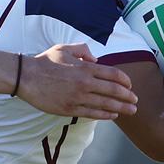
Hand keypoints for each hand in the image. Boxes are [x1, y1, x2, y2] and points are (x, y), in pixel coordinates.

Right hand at [20, 44, 137, 119]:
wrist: (26, 77)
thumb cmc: (44, 62)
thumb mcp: (64, 49)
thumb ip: (82, 51)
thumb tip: (95, 59)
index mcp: (85, 67)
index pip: (113, 74)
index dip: (125, 81)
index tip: (130, 86)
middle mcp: (85, 83)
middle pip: (114, 91)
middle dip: (128, 97)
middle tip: (136, 101)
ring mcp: (78, 98)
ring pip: (106, 105)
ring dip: (121, 108)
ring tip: (130, 111)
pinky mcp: (70, 109)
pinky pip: (92, 114)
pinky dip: (105, 115)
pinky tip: (113, 115)